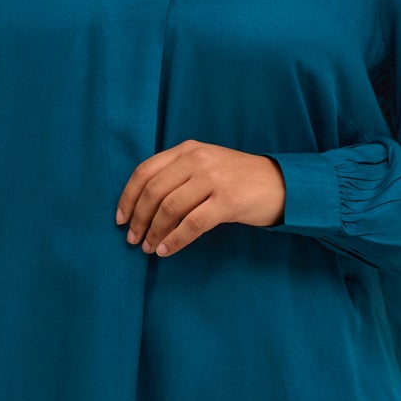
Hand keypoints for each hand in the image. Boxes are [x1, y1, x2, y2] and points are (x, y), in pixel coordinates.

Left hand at [115, 140, 285, 258]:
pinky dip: (174, 240)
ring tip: (148, 247)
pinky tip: (166, 250)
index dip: (128, 197)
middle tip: (132, 239)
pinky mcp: (227, 200)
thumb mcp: (206, 165)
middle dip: (138, 219)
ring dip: (154, 232)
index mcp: (188, 150)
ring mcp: (213, 179)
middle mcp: (198, 160)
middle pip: (154, 192)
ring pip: (169, 209)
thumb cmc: (238, 180)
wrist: (281, 184)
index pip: (145, 171)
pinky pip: (191, 224)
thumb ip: (178, 175)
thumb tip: (142, 206)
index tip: (120, 219)